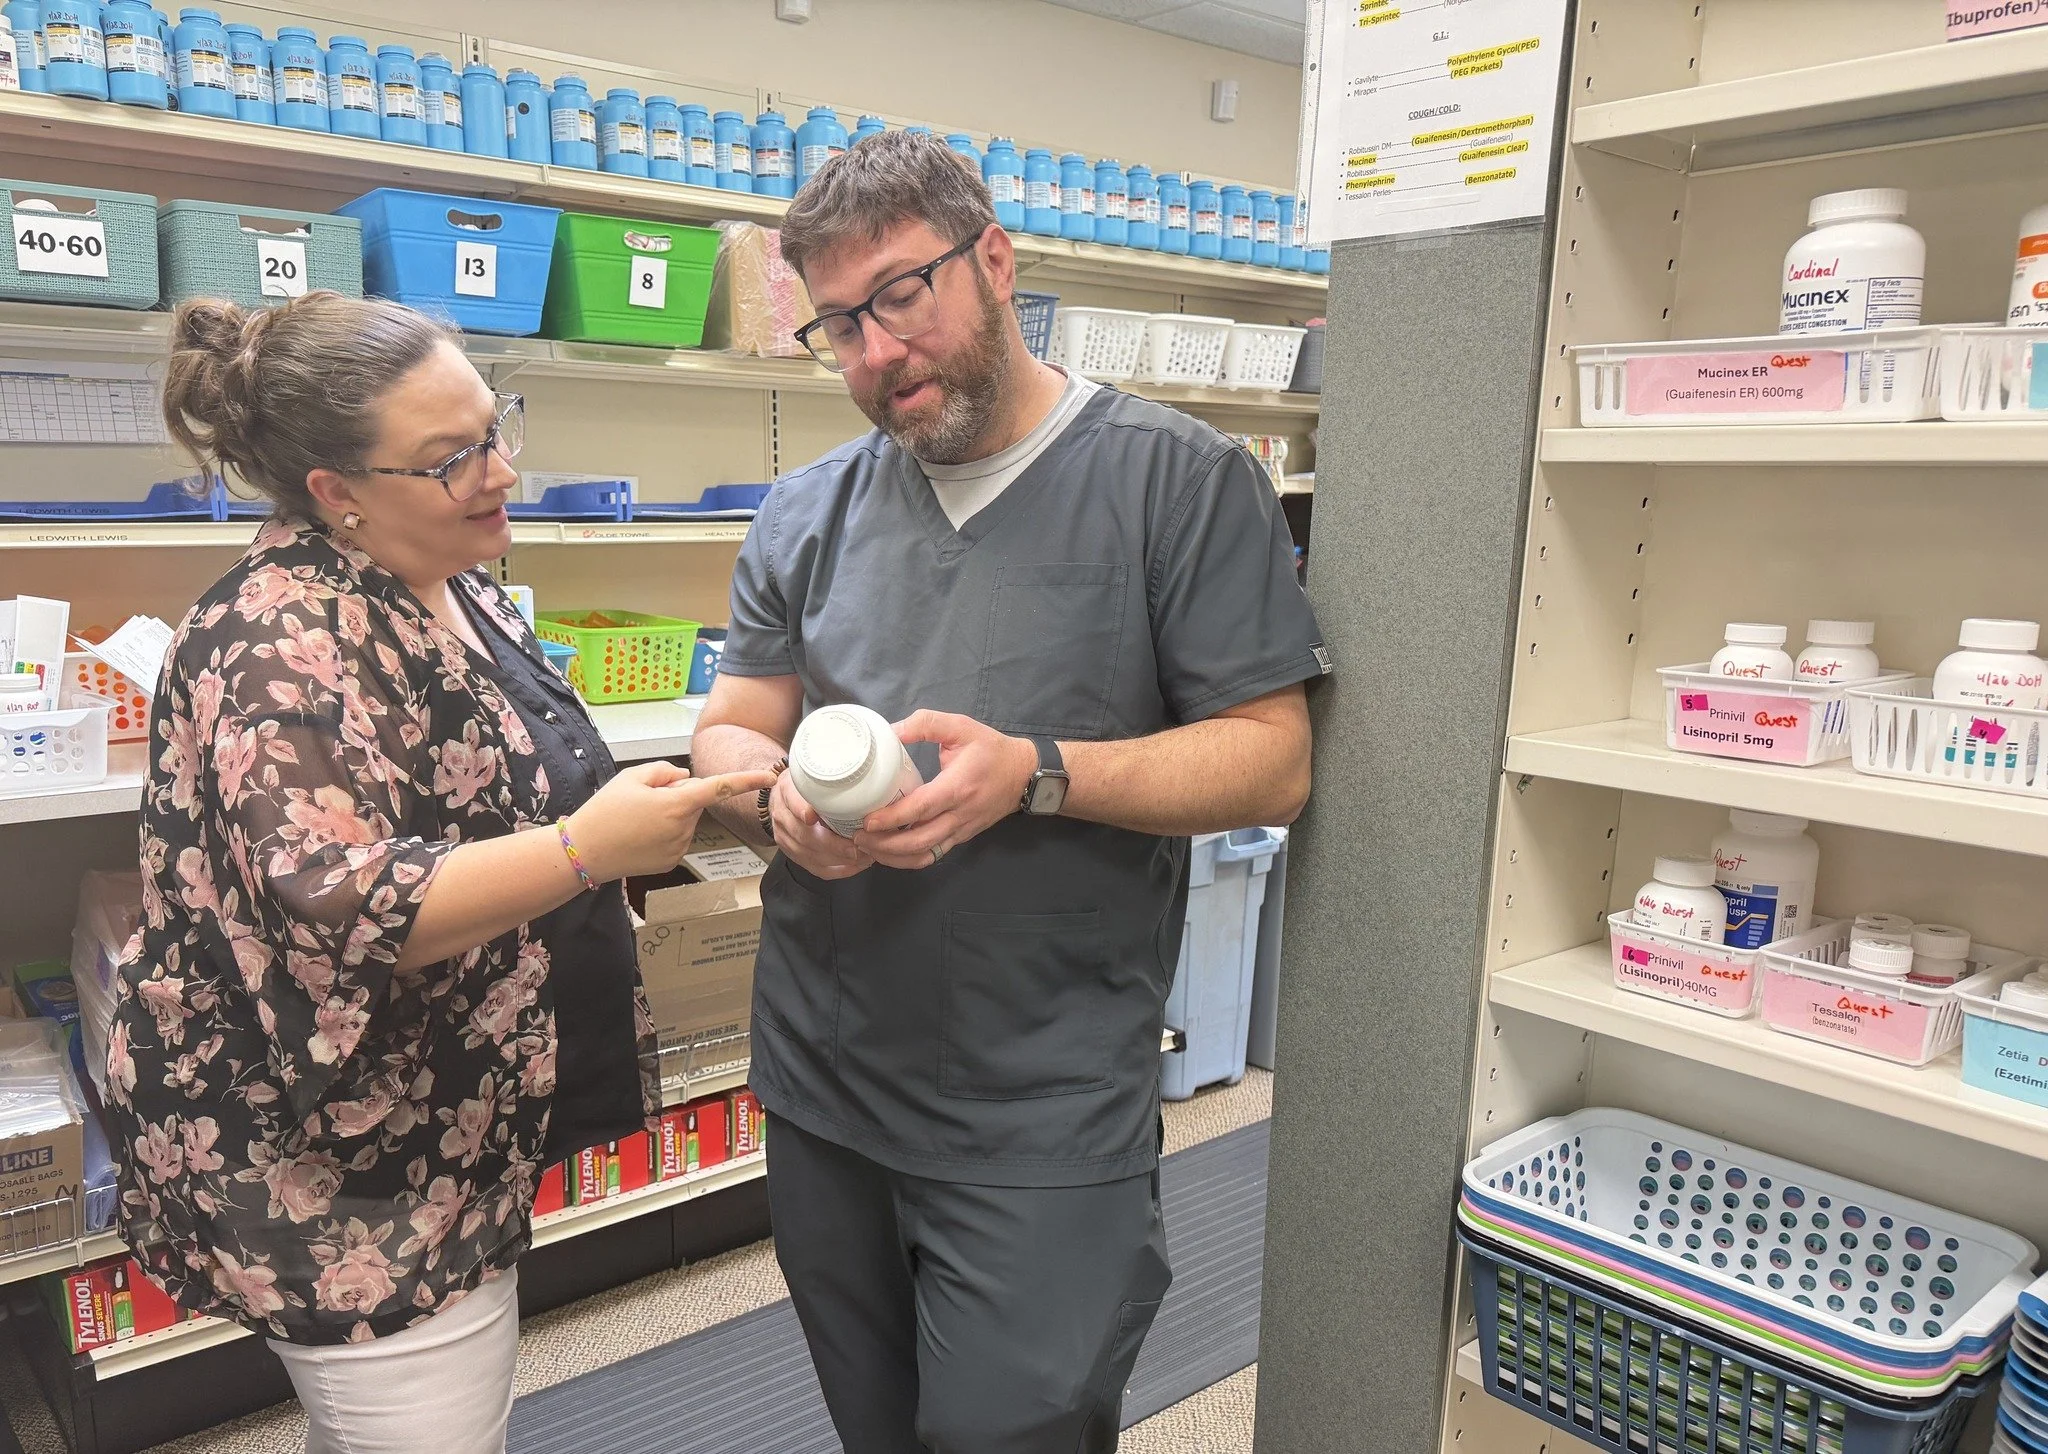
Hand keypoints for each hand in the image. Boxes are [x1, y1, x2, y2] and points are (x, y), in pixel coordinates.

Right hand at [566, 763, 777, 881]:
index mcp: (678, 804)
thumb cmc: (605, 811)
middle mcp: (684, 828)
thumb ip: (665, 771)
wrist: (584, 851)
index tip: (770, 777)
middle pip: (693, 802)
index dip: (747, 779)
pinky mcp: (671, 862)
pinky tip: (638, 835)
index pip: (720, 787)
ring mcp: (679, 848)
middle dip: (676, 796)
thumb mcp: (631, 777)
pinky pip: (676, 837)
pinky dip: (663, 832)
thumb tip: (688, 778)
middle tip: (642, 800)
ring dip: (669, 815)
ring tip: (636, 819)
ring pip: (684, 820)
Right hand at [771, 770, 875, 880]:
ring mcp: (786, 839)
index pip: (791, 801)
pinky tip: (857, 865)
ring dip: (840, 859)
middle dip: (833, 845)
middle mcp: (782, 817)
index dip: (801, 809)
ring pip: (811, 856)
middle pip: (804, 836)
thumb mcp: (810, 773)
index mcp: (786, 791)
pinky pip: (817, 869)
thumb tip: (855, 779)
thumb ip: (826, 778)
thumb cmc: (804, 786)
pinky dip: (839, 870)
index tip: (814, 816)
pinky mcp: (795, 855)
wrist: (782, 799)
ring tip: (864, 855)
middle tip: (857, 845)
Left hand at [853, 710, 1036, 870]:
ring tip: (869, 847)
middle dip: (885, 844)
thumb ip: (926, 724)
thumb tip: (891, 730)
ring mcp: (962, 830)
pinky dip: (910, 858)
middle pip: (919, 841)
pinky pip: (934, 855)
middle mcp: (960, 814)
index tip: (867, 820)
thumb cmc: (992, 750)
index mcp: (957, 787)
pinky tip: (891, 852)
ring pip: (925, 854)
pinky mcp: (962, 837)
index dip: (892, 818)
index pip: (920, 809)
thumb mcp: (961, 727)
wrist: (1025, 775)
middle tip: (859, 837)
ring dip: (895, 856)